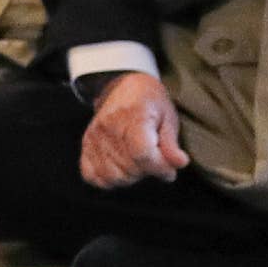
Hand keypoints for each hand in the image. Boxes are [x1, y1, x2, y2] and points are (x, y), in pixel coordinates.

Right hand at [74, 73, 186, 189]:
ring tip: (139, 162)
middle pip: (130, 168)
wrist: (123, 87)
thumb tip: (180, 163)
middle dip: (148, 171)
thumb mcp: (169, 117)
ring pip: (113, 176)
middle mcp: (109, 126)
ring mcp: (95, 137)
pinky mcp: (87, 145)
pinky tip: (122, 168)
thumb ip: (172, 144)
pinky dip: (108, 179)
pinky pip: (93, 176)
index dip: (160, 167)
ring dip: (131, 176)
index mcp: (134, 115)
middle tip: (156, 159)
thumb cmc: (150, 103)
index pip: (142, 153)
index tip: (170, 169)